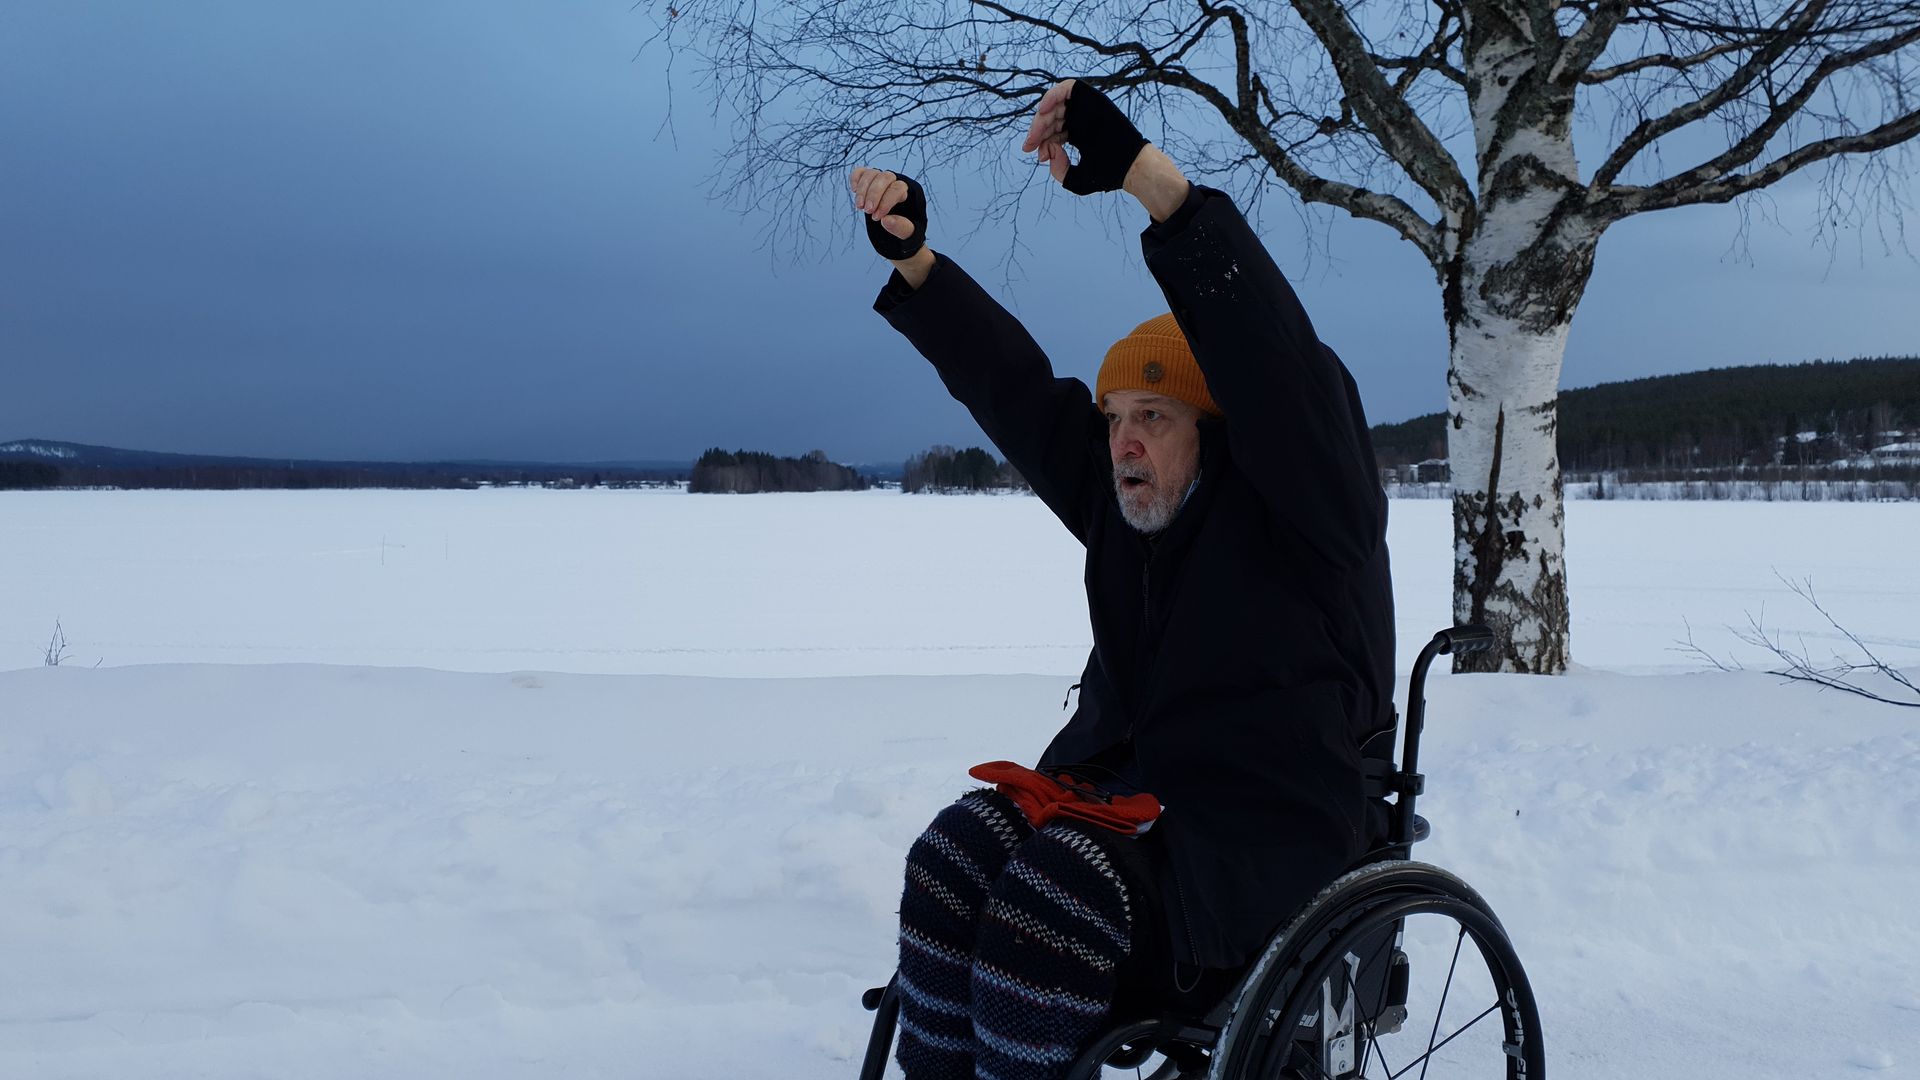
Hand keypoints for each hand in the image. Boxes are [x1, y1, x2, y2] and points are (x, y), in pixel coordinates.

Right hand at [850, 167, 926, 260]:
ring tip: (859, 206)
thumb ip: (901, 228)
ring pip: (872, 174)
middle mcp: (895, 182)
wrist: (896, 230)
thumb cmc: (905, 231)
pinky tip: (854, 190)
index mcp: (909, 193)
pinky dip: (855, 178)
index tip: (877, 217)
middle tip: (867, 211)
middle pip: (885, 177)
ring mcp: (881, 180)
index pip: (897, 188)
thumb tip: (885, 220)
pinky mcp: (868, 182)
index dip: (886, 201)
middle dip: (874, 193)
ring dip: (863, 189)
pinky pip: (861, 172)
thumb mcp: (908, 234)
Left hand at [1021, 79, 1147, 194]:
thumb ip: (1058, 170)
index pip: (1051, 133)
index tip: (1035, 154)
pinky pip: (1068, 88)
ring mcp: (1085, 108)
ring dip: (1043, 114)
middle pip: (1050, 117)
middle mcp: (1079, 119)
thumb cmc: (1108, 174)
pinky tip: (1044, 110)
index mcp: (1077, 135)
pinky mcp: (1092, 98)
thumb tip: (1049, 150)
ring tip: (1037, 130)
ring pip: (1056, 103)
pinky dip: (1053, 95)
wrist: (1131, 167)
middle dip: (1037, 129)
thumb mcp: (1075, 178)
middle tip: (1031, 143)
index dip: (1039, 141)